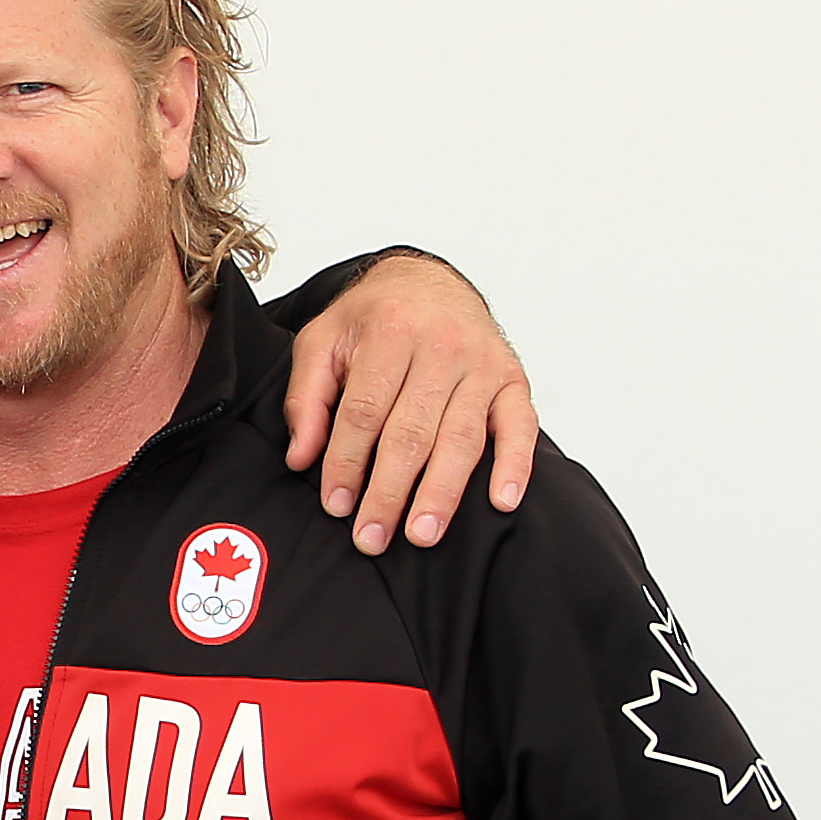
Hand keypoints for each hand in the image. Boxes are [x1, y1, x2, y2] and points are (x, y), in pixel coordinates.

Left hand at [281, 252, 536, 552]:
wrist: (428, 281)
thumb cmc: (372, 319)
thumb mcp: (322, 341)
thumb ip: (306, 398)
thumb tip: (300, 458)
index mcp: (391, 332)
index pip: (364, 412)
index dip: (347, 462)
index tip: (336, 504)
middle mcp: (442, 346)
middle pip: (412, 432)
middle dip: (390, 491)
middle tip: (372, 537)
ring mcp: (482, 364)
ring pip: (461, 437)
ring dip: (441, 492)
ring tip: (421, 535)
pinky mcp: (513, 378)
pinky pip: (520, 425)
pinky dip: (515, 465)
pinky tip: (500, 502)